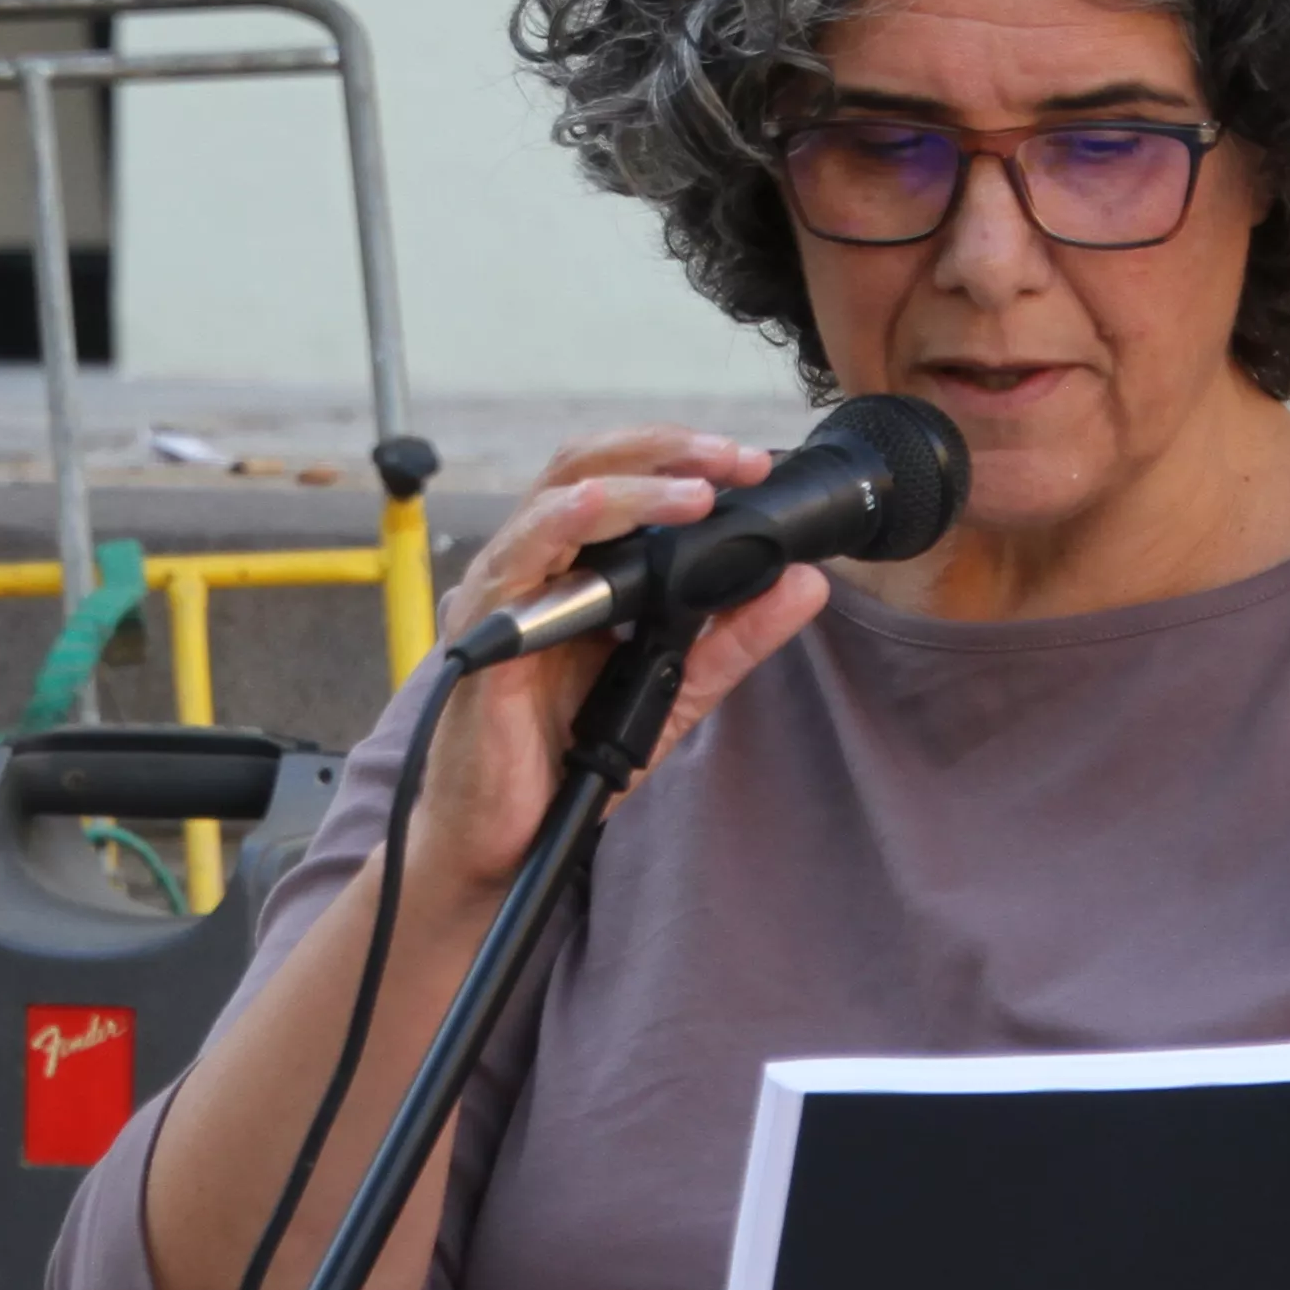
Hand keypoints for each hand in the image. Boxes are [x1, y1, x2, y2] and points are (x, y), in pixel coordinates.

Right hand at [410, 428, 833, 889]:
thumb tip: (806, 583)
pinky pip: (517, 558)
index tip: (750, 464)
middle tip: (735, 459)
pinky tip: (602, 507)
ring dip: (632, 482)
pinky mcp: (483, 633)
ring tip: (697, 490)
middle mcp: (536, 567)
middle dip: (665, 449)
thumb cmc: (566, 761)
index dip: (683, 458)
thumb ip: (735, 638)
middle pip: (587, 464)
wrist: (505, 840)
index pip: (623, 480)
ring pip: (557, 497)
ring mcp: (505, 594)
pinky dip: (563, 522)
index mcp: (575, 569)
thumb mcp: (675, 693)